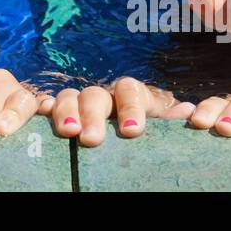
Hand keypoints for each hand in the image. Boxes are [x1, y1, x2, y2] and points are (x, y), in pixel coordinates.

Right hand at [40, 77, 195, 145]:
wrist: (128, 133)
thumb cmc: (148, 132)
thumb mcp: (161, 126)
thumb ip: (170, 118)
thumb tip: (190, 111)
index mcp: (131, 96)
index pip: (130, 90)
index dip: (131, 108)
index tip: (133, 132)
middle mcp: (104, 97)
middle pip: (95, 94)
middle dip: (93, 115)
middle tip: (93, 139)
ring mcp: (80, 104)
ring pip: (70, 96)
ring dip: (67, 111)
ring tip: (68, 132)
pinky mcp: (60, 113)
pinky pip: (48, 104)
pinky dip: (44, 106)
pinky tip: (41, 114)